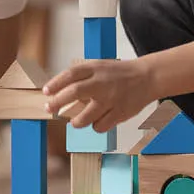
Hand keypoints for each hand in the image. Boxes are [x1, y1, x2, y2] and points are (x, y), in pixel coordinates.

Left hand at [42, 59, 157, 132]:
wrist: (147, 77)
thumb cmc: (119, 74)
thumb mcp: (100, 67)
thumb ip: (82, 76)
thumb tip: (58, 91)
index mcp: (96, 68)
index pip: (70, 74)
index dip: (55, 83)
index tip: (46, 92)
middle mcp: (102, 83)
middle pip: (74, 92)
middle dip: (57, 102)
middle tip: (49, 109)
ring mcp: (111, 99)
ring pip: (85, 116)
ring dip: (76, 122)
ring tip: (74, 121)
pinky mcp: (120, 112)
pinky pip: (100, 126)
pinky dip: (95, 126)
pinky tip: (96, 122)